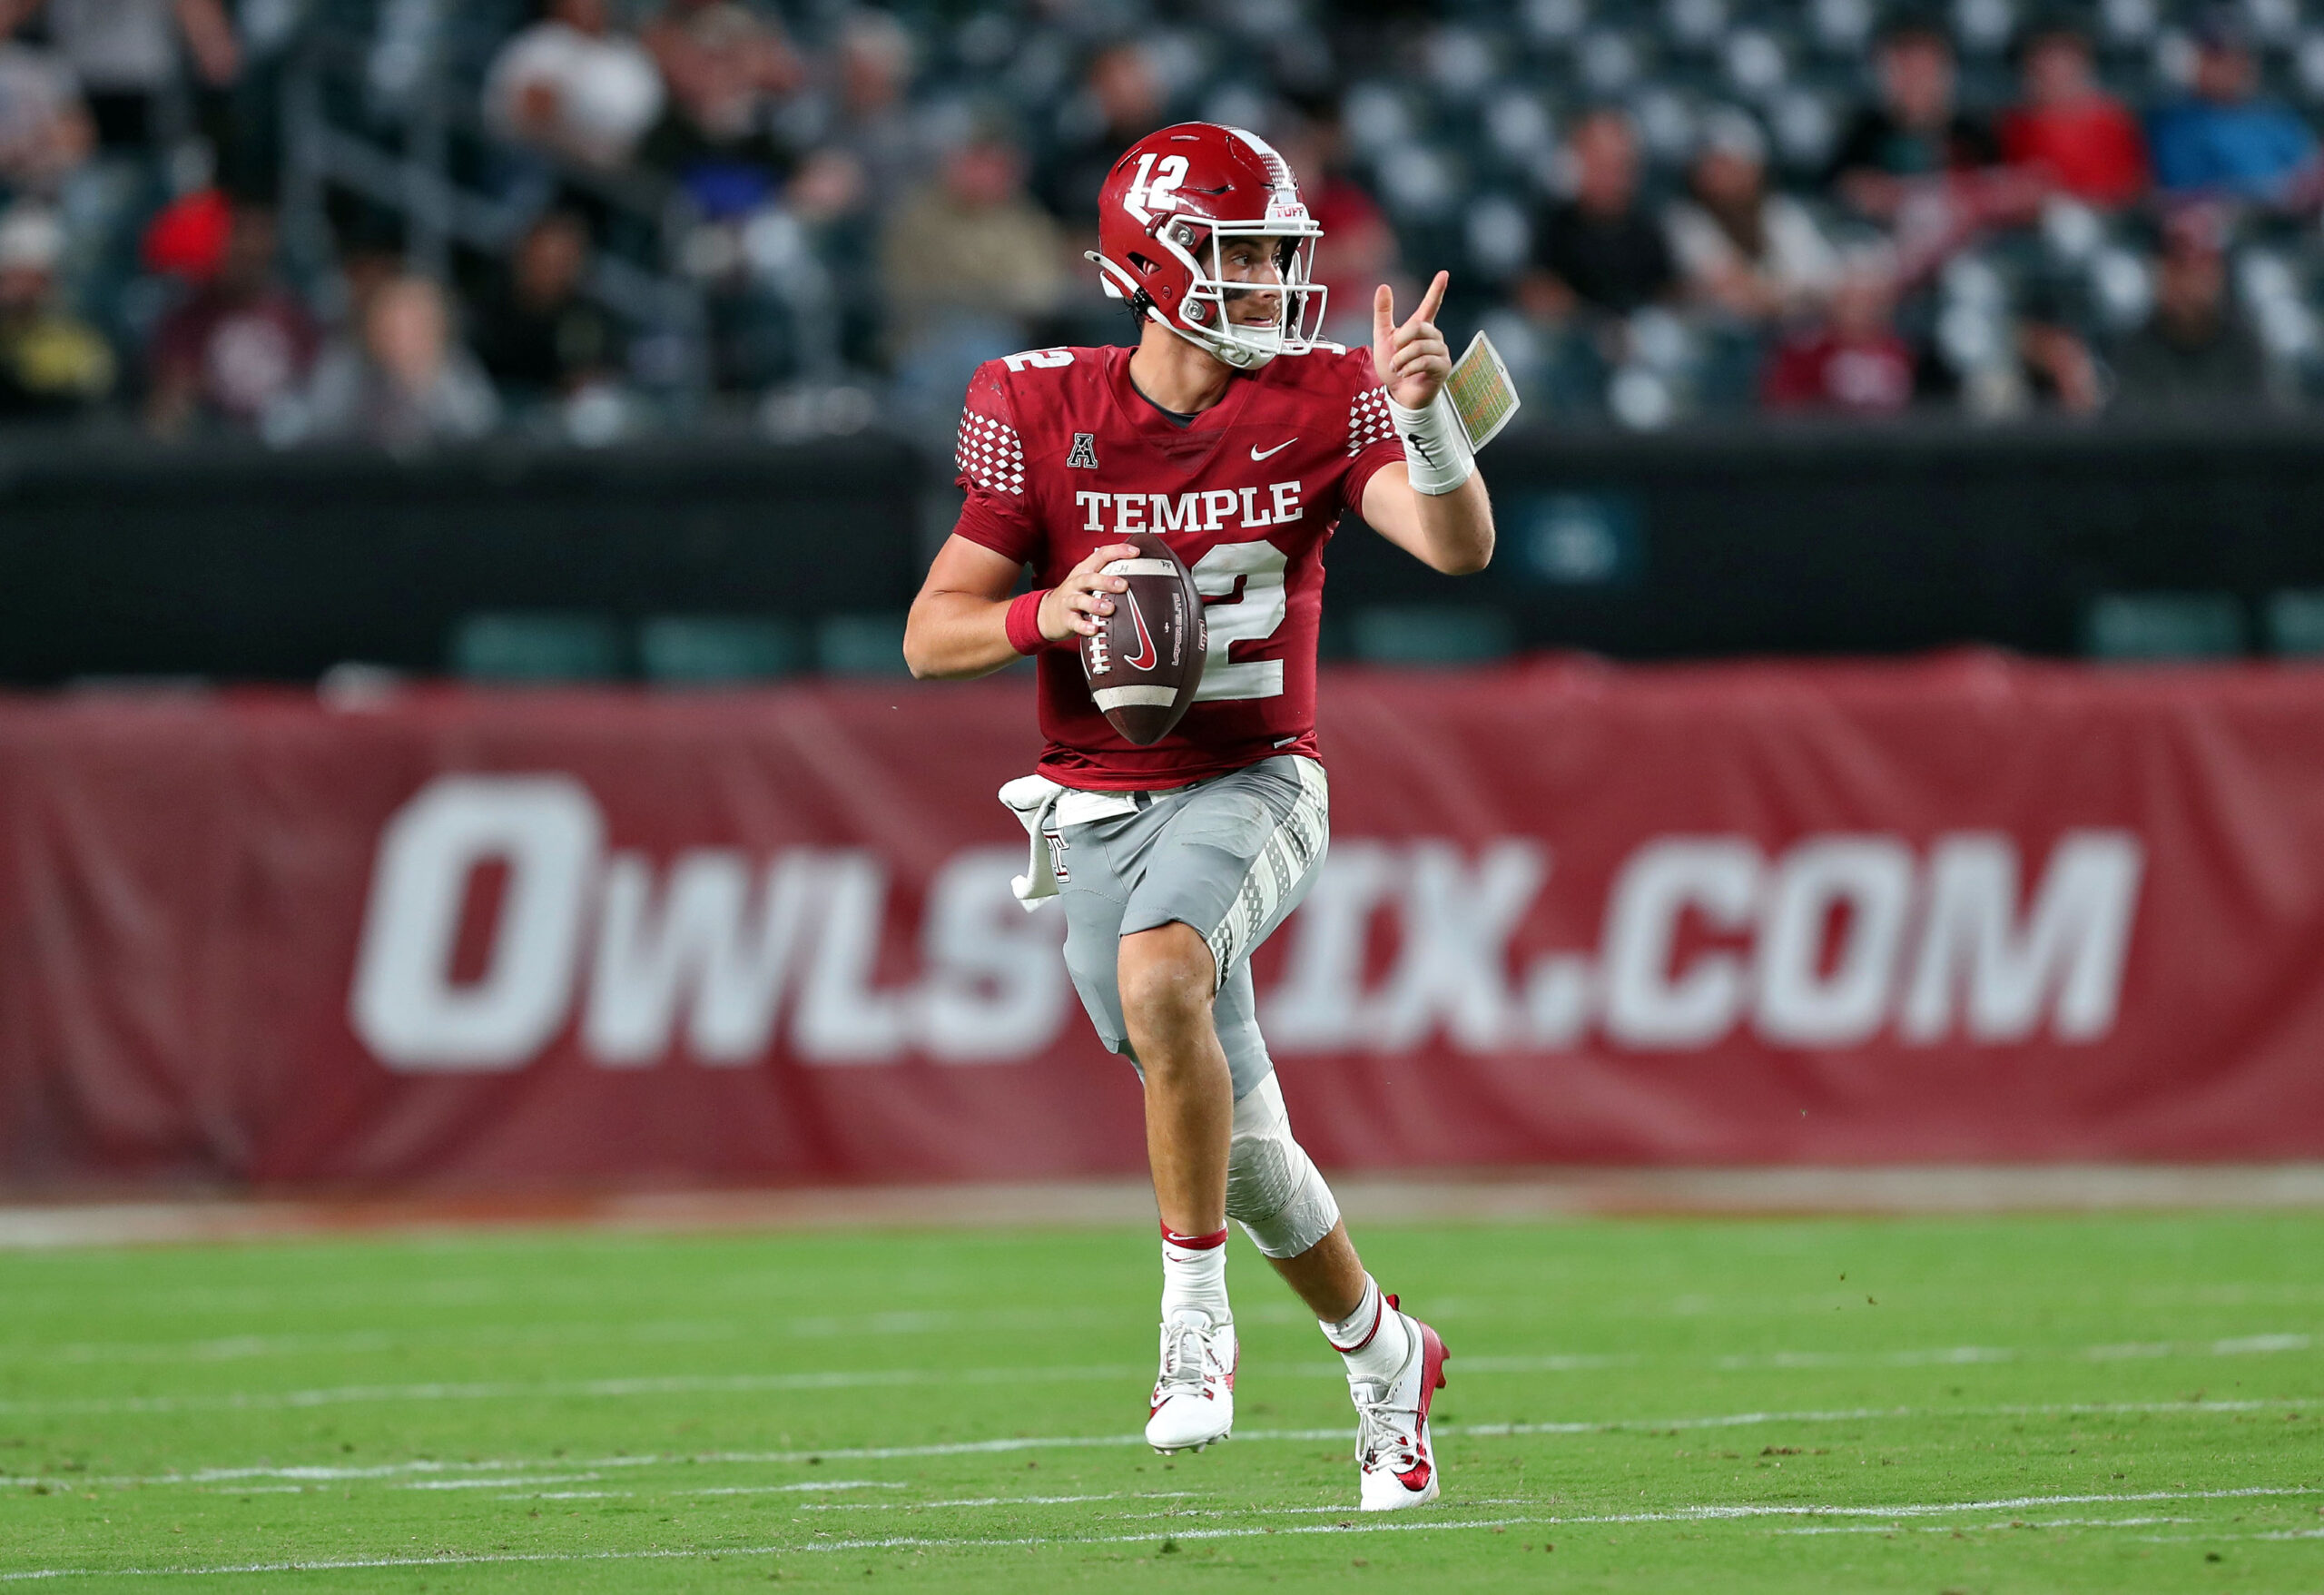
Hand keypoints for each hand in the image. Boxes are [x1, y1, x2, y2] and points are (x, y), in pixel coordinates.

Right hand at [1040, 542, 1139, 639]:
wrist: (1046, 613)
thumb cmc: (1076, 595)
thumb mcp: (1088, 580)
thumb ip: (1108, 575)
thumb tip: (1141, 572)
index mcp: (1085, 570)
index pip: (1101, 555)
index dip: (1118, 551)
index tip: (1136, 553)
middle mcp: (1077, 583)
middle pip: (1090, 578)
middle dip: (1107, 581)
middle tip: (1124, 585)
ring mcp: (1070, 601)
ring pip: (1082, 600)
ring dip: (1096, 604)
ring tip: (1109, 609)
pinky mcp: (1066, 618)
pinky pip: (1075, 623)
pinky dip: (1084, 627)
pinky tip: (1094, 629)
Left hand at [1373, 270, 1451, 409]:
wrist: (1399, 394)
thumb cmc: (1393, 367)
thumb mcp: (1383, 338)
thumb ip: (1383, 313)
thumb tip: (1384, 286)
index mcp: (1421, 327)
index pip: (1431, 304)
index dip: (1437, 289)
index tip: (1444, 273)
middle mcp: (1434, 336)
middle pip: (1418, 327)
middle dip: (1400, 342)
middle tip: (1394, 356)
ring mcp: (1441, 351)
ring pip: (1419, 347)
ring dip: (1401, 360)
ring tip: (1398, 368)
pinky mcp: (1443, 366)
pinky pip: (1425, 361)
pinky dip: (1409, 368)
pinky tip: (1405, 374)